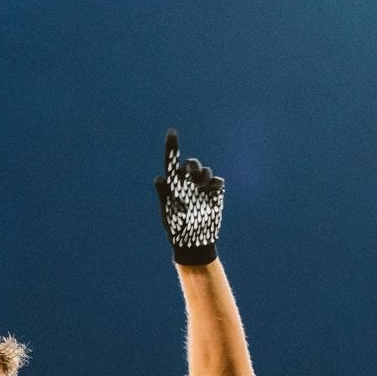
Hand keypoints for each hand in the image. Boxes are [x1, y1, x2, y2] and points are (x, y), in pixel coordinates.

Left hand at [154, 129, 223, 264]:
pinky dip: (214, 184)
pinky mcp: (215, 194)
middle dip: (193, 165)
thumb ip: (164, 194)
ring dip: (203, 175)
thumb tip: (159, 178)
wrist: (193, 243)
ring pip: (205, 171)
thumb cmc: (176, 229)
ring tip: (200, 187)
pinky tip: (210, 191)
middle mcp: (188, 183)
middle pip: (192, 164)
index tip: (171, 132)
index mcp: (173, 184)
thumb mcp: (168, 212)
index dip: (172, 147)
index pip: (172, 162)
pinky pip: (217, 181)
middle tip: (192, 174)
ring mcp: (202, 188)